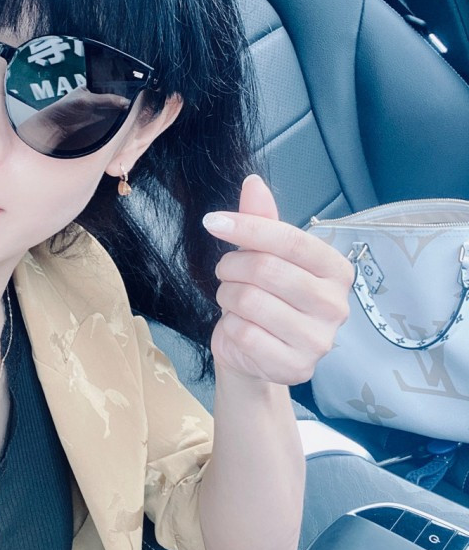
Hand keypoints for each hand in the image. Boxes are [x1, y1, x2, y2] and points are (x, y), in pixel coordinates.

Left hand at [203, 174, 353, 384]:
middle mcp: (336, 305)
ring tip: (233, 301)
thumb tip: (253, 182)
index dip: (247, 227)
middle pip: (265, 269)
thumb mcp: (263, 256)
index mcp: (335, 270)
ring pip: (249, 300)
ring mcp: (319, 340)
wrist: (255, 354)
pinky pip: (243, 333)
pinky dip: (230, 327)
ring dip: (227, 296)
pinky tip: (241, 330)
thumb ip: (261, 221)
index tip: (212, 221)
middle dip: (230, 267)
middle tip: (225, 272)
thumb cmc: (263, 297)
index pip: (290, 240)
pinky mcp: (296, 367)